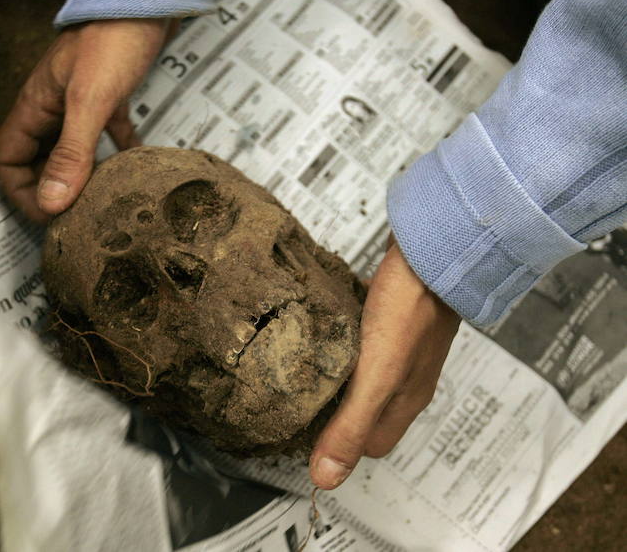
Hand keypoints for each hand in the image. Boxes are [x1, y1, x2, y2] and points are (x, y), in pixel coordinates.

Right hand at [0, 18, 171, 221]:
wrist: (146, 0)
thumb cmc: (113, 39)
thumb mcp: (90, 100)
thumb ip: (71, 151)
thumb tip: (52, 202)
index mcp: (35, 109)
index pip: (7, 161)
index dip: (22, 192)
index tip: (50, 215)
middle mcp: (51, 109)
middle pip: (36, 162)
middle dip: (50, 191)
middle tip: (75, 216)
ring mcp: (78, 104)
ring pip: (68, 152)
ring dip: (79, 176)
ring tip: (99, 200)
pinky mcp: (108, 98)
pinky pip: (103, 136)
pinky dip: (114, 154)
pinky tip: (131, 167)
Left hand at [309, 238, 460, 488]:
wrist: (435, 248)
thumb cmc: (411, 309)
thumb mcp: (376, 375)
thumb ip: (351, 424)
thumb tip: (326, 478)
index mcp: (405, 399)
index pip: (373, 445)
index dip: (340, 447)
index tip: (303, 438)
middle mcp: (406, 376)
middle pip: (367, 410)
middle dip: (333, 412)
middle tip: (292, 403)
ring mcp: (401, 345)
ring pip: (364, 374)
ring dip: (336, 376)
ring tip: (299, 371)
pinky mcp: (392, 316)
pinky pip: (362, 341)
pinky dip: (340, 343)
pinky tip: (319, 333)